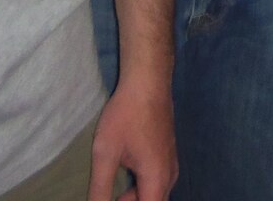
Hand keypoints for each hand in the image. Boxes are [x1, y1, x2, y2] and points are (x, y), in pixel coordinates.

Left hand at [88, 79, 174, 200]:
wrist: (148, 82)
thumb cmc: (126, 116)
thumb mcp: (106, 154)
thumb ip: (101, 188)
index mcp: (157, 180)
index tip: (114, 199)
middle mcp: (170, 176)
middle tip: (110, 197)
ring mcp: (171, 164)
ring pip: (156, 193)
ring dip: (137, 198)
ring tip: (113, 193)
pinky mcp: (168, 153)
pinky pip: (159, 181)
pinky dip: (143, 187)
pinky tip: (126, 175)